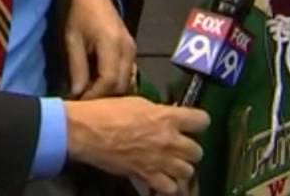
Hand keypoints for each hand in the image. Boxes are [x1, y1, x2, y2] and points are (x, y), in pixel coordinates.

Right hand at [64, 97, 208, 194]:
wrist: (86, 131)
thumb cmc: (107, 111)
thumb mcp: (137, 103)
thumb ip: (158, 113)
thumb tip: (167, 118)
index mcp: (167, 117)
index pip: (203, 120)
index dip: (199, 122)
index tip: (192, 123)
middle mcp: (169, 140)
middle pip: (197, 151)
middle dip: (189, 149)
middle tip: (178, 146)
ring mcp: (160, 161)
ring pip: (188, 171)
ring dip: (180, 168)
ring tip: (170, 164)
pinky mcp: (147, 177)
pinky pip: (170, 188)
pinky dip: (167, 185)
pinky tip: (160, 178)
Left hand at [65, 0, 136, 98]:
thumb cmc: (80, 14)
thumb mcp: (73, 40)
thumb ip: (77, 68)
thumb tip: (77, 94)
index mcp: (112, 45)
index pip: (109, 81)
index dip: (95, 96)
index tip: (80, 104)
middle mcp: (128, 50)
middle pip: (121, 86)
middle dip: (103, 98)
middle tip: (85, 103)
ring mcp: (132, 50)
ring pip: (127, 83)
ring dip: (111, 93)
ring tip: (92, 96)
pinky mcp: (132, 51)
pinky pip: (129, 74)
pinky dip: (117, 84)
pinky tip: (102, 86)